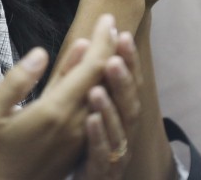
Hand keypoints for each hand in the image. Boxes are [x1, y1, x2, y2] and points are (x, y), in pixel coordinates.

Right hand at [0, 15, 120, 179]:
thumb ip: (17, 80)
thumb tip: (42, 52)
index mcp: (55, 110)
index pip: (91, 68)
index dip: (102, 41)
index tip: (107, 18)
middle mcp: (75, 124)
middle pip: (103, 79)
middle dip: (110, 48)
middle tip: (113, 23)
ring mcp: (79, 138)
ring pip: (104, 95)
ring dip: (110, 68)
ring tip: (112, 44)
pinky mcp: (78, 148)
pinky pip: (97, 110)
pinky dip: (102, 88)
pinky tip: (98, 77)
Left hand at [69, 32, 142, 179]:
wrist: (70, 179)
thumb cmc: (75, 140)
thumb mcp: (73, 103)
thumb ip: (78, 75)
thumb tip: (84, 41)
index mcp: (119, 113)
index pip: (129, 83)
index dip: (129, 60)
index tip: (121, 35)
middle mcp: (123, 133)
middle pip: (129, 105)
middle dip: (122, 82)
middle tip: (112, 59)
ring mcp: (115, 156)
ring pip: (118, 131)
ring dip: (109, 108)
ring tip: (96, 89)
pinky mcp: (100, 175)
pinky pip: (100, 157)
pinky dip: (97, 138)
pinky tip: (90, 121)